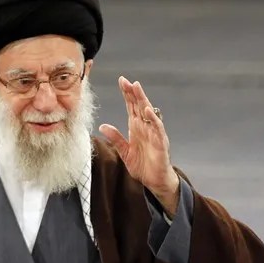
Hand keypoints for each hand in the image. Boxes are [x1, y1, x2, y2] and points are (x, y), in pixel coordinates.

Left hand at [99, 76, 179, 215]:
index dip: (127, 94)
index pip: (131, 107)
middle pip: (139, 106)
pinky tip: (147, 110)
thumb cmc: (143, 166)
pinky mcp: (160, 143)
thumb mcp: (124, 152)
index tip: (121, 81)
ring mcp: (154, 133)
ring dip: (143, 100)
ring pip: (149, 113)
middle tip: (126, 81)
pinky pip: (157, 128)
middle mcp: (145, 127)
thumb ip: (116, 138)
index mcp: (136, 128)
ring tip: (137, 88)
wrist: (155, 181)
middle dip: (133, 93)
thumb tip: (103, 126)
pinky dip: (153, 119)